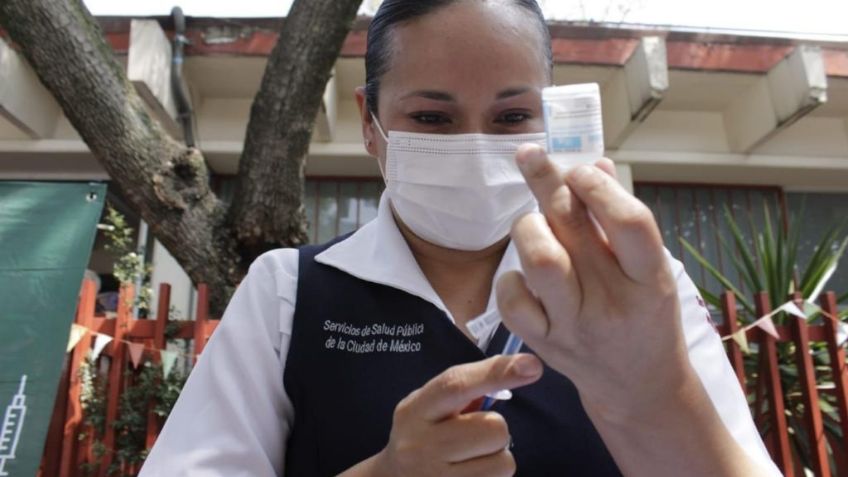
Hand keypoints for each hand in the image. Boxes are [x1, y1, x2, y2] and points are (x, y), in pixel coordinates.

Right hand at [339, 354, 542, 476]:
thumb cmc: (422, 433)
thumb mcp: (429, 406)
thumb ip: (464, 389)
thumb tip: (518, 370)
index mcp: (417, 410)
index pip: (457, 385)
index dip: (497, 373)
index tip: (532, 365)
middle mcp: (422, 445)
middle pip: (493, 430)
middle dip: (495, 430)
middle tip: (475, 436)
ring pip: (503, 463)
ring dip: (497, 458)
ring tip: (472, 458)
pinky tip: (469, 474)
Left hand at [497, 145, 692, 420]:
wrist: (640, 386)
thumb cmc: (645, 316)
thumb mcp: (651, 270)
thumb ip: (621, 222)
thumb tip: (593, 167)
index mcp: (650, 280)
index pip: (630, 223)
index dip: (599, 188)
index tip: (580, 169)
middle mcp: (612, 303)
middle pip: (573, 230)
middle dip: (546, 181)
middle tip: (530, 155)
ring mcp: (574, 326)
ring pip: (539, 259)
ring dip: (529, 226)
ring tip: (534, 221)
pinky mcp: (544, 343)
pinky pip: (513, 299)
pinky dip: (510, 275)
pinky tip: (522, 271)